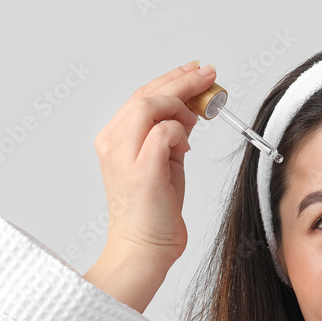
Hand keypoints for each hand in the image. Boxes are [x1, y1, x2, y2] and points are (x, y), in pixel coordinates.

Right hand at [92, 59, 216, 266]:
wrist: (143, 247)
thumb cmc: (153, 210)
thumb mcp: (165, 162)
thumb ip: (172, 135)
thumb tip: (189, 112)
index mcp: (115, 139)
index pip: (141, 97)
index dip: (171, 80)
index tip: (195, 72)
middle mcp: (113, 143)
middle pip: (145, 95)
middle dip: (181, 80)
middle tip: (208, 74)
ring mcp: (124, 156)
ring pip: (149, 106)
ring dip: (181, 101)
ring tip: (202, 109)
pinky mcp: (142, 171)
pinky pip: (163, 133)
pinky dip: (179, 130)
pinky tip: (187, 141)